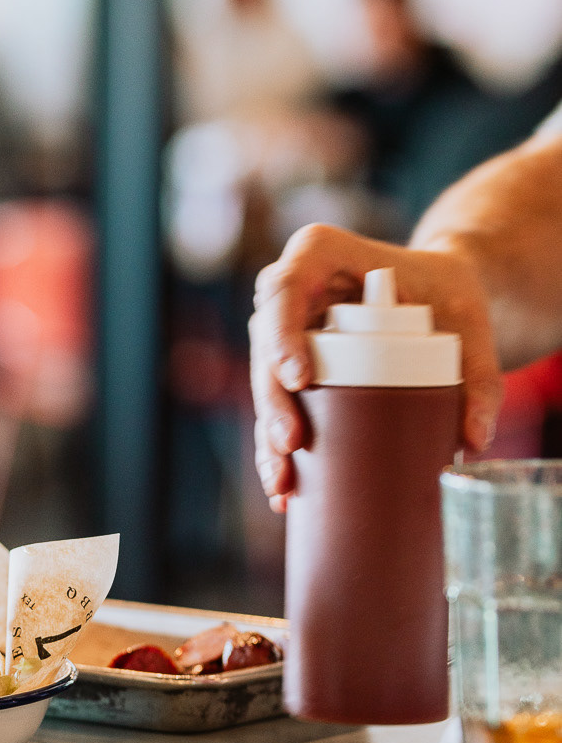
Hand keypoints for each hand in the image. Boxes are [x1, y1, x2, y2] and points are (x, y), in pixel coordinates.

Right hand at [249, 224, 499, 510]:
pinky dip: (278, 447)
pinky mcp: (294, 368)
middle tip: (292, 443)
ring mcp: (288, 331)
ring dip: (267, 434)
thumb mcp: (469, 318)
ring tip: (283, 483)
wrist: (441, 299)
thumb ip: (479, 374)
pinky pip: (277, 406)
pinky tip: (284, 489)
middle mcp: (294, 291)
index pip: (286, 286)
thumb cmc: (449, 292)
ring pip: (264, 381)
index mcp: (321, 253)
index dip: (282, 333)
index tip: (300, 378)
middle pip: (265, 343)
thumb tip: (472, 439)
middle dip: (271, 400)